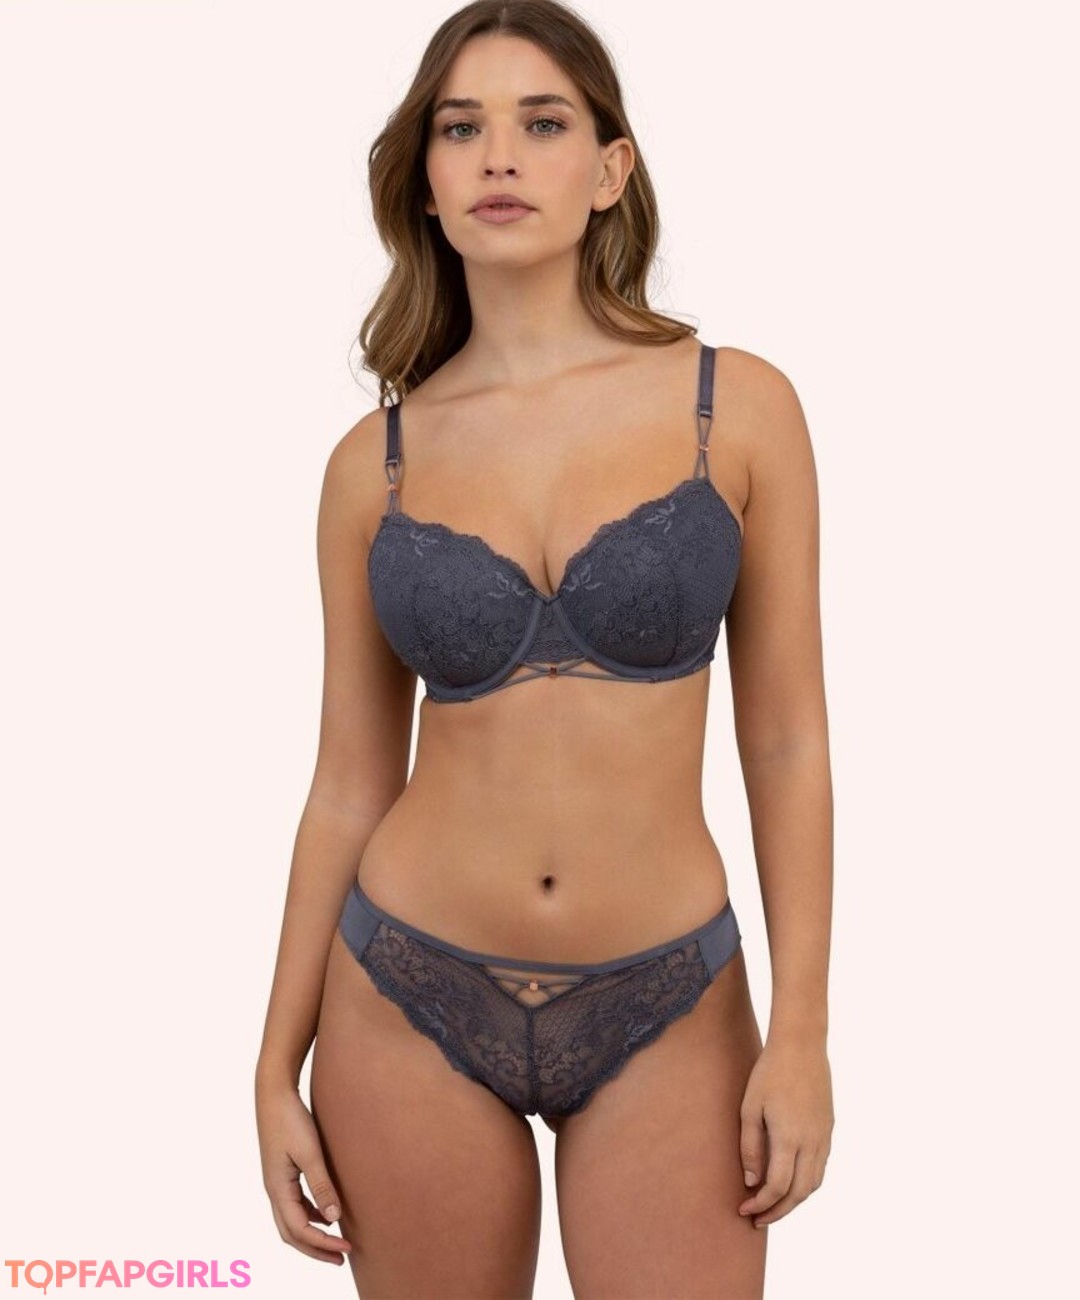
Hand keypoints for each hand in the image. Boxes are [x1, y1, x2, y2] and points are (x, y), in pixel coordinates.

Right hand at [256, 1079, 353, 1263]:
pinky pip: (295, 1204)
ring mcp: (276, 1182)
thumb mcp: (310, 1152)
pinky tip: (327, 1214)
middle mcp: (274, 1190)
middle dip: (315, 1249)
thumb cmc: (291, 1119)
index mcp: (278, 1189)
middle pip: (291, 1234)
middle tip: (341, 1258)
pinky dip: (311, 1215)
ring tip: (336, 1243)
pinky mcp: (282, 1172)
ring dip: (313, 1234)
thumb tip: (334, 1220)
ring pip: (292, 1221)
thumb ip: (322, 1185)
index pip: (299, 1231)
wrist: (274, 1093)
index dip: (322, 1244)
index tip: (346, 1250)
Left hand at [737, 1037, 833, 1227]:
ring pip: (813, 1184)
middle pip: (798, 1193)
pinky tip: (790, 1181)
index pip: (777, 1188)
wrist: (801, 1045)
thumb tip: (751, 1181)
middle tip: (758, 1220)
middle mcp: (812, 1142)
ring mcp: (824, 1136)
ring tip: (773, 1205)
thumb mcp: (750, 1108)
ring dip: (794, 1200)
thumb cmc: (769, 1073)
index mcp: (790, 1138)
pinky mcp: (828, 1128)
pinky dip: (806, 1183)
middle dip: (778, 1211)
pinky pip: (820, 1167)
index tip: (744, 1210)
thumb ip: (750, 1147)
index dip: (761, 1204)